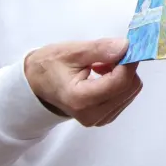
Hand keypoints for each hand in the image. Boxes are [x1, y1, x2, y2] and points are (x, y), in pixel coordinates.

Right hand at [23, 38, 141, 126]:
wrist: (35, 85)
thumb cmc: (49, 67)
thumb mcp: (71, 51)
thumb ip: (99, 49)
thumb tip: (125, 47)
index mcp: (80, 99)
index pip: (120, 81)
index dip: (128, 61)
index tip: (126, 46)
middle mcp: (91, 115)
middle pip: (129, 87)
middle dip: (124, 67)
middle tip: (108, 54)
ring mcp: (98, 119)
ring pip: (130, 92)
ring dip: (122, 74)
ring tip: (100, 66)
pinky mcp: (103, 118)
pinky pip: (125, 97)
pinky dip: (118, 82)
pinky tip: (102, 76)